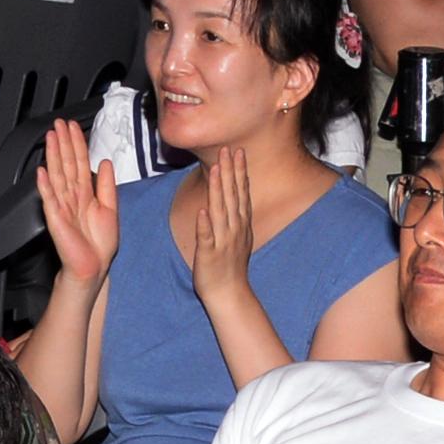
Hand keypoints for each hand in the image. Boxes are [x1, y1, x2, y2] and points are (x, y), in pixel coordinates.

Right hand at [35, 119, 120, 282]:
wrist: (93, 267)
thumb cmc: (100, 243)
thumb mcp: (110, 209)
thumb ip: (108, 185)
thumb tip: (106, 161)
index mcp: (85, 193)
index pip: (80, 163)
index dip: (77, 144)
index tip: (73, 127)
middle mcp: (72, 195)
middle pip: (67, 164)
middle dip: (63, 142)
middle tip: (59, 123)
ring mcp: (62, 205)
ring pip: (57, 175)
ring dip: (53, 155)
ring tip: (50, 137)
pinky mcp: (55, 218)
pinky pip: (49, 198)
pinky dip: (45, 185)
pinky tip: (41, 171)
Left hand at [189, 146, 258, 310]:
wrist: (229, 293)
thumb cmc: (231, 264)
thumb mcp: (240, 235)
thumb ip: (237, 213)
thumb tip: (235, 191)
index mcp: (240, 223)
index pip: (240, 192)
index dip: (238, 171)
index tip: (237, 151)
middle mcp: (234, 229)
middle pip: (231, 195)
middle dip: (229, 171)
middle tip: (227, 149)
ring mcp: (222, 241)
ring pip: (220, 211)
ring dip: (218, 190)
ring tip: (215, 170)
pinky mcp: (209, 254)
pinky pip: (206, 237)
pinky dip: (205, 224)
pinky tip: (202, 211)